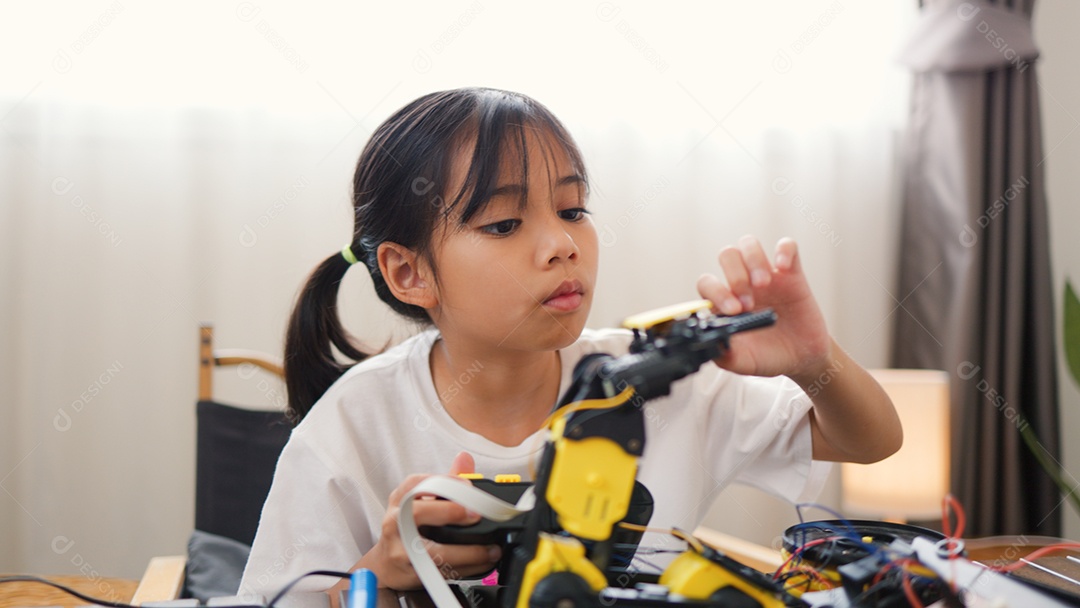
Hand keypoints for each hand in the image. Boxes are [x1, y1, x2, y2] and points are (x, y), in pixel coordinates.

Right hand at [356, 452, 500, 589]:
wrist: (385, 565)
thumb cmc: (406, 529)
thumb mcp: (421, 501)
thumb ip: (445, 481)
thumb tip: (465, 458)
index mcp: (400, 498)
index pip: (418, 483)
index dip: (445, 483)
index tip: (468, 486)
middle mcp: (396, 521)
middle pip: (417, 513)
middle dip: (450, 512)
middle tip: (476, 514)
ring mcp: (400, 549)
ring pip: (432, 551)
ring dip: (467, 552)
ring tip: (490, 549)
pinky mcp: (411, 572)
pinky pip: (441, 571)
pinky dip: (466, 568)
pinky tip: (483, 563)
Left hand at [695, 236, 832, 381]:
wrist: (802, 358)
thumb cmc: (768, 356)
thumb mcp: (744, 362)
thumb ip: (725, 356)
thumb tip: (711, 344)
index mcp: (725, 301)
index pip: (708, 282)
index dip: (716, 292)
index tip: (733, 311)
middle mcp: (742, 283)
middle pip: (727, 255)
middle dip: (735, 276)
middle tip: (748, 303)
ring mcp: (766, 275)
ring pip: (749, 244)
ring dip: (753, 261)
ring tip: (764, 284)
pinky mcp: (792, 273)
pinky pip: (787, 245)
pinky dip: (784, 251)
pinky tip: (784, 268)